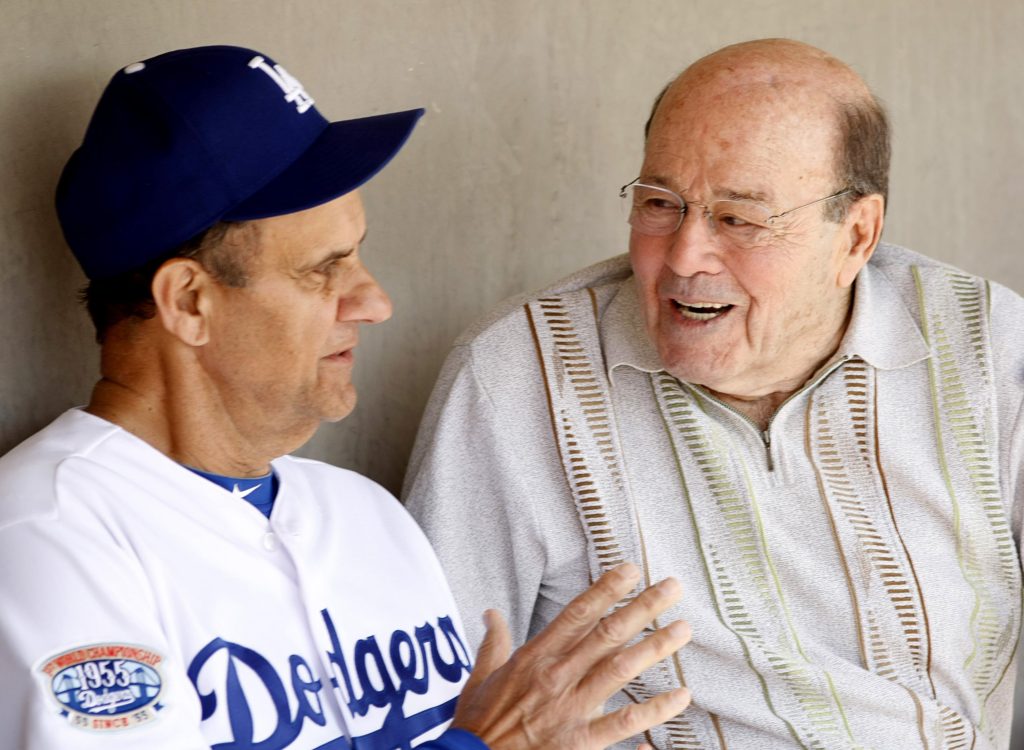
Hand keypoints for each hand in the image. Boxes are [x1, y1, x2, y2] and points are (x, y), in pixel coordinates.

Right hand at [451, 563, 690, 748]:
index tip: (630, 570)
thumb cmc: (479, 723)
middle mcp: (556, 676)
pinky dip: (654, 710)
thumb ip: (493, 641)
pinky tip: (680, 696)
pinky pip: (624, 723)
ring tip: (682, 629)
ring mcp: (570, 708)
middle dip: (643, 607)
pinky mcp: (579, 742)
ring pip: (621, 669)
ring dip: (655, 647)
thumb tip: (490, 613)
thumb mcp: (480, 676)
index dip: (606, 589)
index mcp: (535, 656)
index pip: (577, 613)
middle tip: (672, 588)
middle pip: (608, 633)